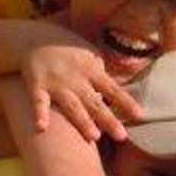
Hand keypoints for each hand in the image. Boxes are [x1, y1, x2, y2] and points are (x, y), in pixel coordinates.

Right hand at [21, 34, 139, 142]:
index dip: (126, 102)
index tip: (139, 115)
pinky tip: (41, 128)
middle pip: (94, 101)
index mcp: (91, 70)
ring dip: (82, 120)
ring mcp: (56, 83)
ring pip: (71, 105)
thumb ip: (107, 67)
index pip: (112, 88)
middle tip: (121, 135)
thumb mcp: (91, 53)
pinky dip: (39, 114)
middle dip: (108, 119)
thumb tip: (132, 70)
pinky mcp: (36, 86)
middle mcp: (76, 78)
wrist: (35, 39)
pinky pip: (38, 102)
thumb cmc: (68, 51)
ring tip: (94, 137)